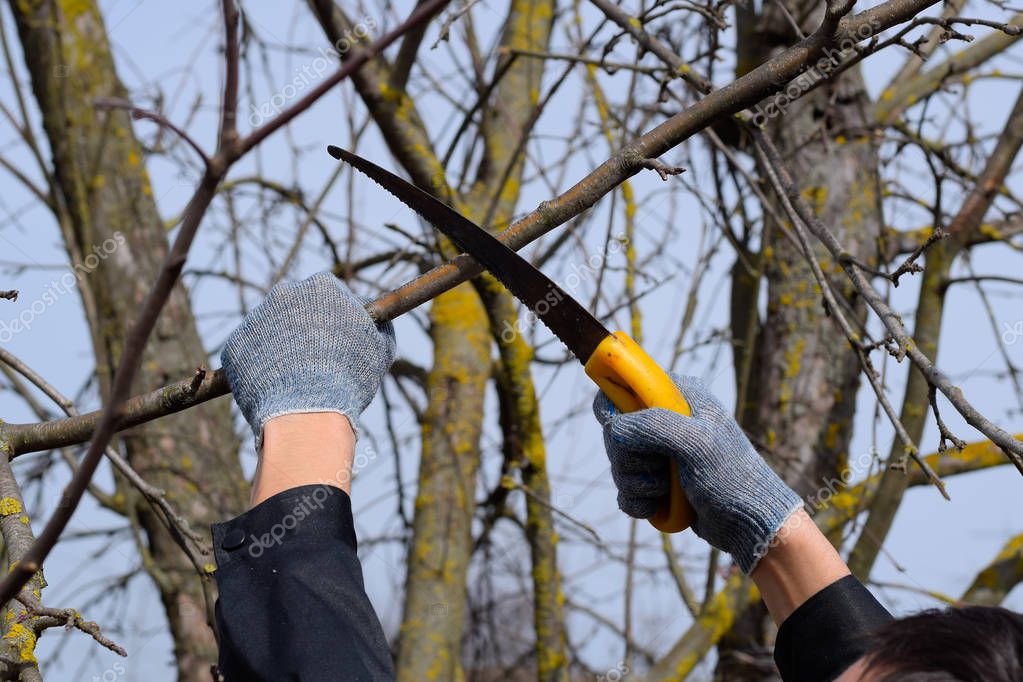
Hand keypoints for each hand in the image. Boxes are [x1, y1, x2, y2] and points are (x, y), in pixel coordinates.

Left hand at [222, 272, 395, 446]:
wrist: (306, 413)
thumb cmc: (349, 379)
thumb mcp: (381, 350)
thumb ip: (380, 329)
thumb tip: (380, 324)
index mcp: (322, 287)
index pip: (328, 293)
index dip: (334, 315)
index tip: (337, 337)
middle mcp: (284, 293)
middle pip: (294, 306)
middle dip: (302, 326)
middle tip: (314, 358)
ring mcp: (255, 318)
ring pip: (269, 330)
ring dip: (279, 347)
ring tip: (295, 379)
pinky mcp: (234, 345)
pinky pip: (248, 354)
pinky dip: (259, 368)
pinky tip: (275, 387)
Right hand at [593, 374, 802, 573]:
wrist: (749, 523)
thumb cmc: (731, 477)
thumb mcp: (696, 443)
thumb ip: (652, 426)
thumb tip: (614, 429)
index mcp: (676, 395)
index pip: (624, 385)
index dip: (615, 407)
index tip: (621, 432)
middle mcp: (665, 419)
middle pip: (615, 431)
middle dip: (630, 457)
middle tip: (659, 467)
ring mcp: (660, 451)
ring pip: (619, 463)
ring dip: (636, 483)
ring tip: (666, 490)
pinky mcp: (656, 480)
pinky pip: (625, 488)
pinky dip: (636, 500)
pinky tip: (656, 506)